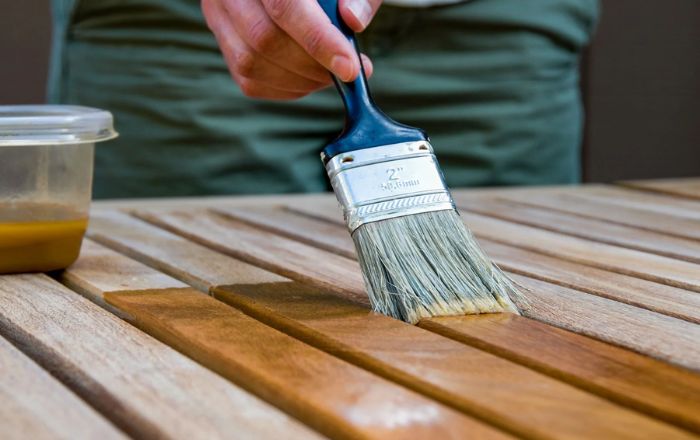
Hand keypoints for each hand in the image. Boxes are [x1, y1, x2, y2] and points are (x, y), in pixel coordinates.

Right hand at [202, 0, 381, 99]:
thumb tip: (353, 20)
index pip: (284, 6)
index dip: (318, 40)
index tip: (349, 67)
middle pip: (265, 39)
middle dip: (313, 65)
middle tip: (348, 71)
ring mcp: (219, 17)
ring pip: (252, 64)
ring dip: (301, 80)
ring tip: (332, 72)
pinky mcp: (224, 44)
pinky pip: (251, 81)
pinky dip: (288, 88)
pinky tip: (311, 77)